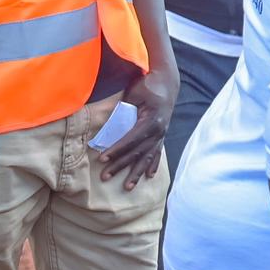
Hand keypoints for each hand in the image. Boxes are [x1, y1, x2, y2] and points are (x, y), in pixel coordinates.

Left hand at [99, 65, 176, 188]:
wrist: (167, 81)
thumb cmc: (147, 85)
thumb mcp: (133, 94)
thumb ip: (124, 111)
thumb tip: (110, 127)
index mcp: (151, 120)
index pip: (131, 139)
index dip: (117, 150)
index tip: (102, 159)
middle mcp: (159, 130)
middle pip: (137, 152)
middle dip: (121, 165)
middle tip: (105, 177)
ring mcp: (162, 134)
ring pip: (147, 157)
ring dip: (137, 173)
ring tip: (127, 187)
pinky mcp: (162, 135)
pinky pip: (157, 153)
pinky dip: (152, 165)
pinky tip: (149, 176)